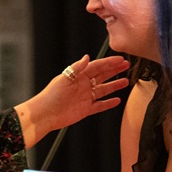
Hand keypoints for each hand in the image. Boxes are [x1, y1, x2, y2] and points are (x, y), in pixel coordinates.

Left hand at [15, 55, 129, 147]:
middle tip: (126, 65)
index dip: (109, 62)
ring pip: (104, 89)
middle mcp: (83, 85)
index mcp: (78, 76)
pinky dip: (108, 103)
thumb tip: (87, 57)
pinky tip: (117, 100)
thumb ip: (76, 68)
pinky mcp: (85, 109)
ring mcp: (85, 97)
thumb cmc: (51, 96)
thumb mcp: (64, 78)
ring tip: (126, 81)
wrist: (45, 114)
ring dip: (114, 85)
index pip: (97, 66)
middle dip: (115, 70)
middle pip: (103, 75)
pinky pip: (100, 105)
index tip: (120, 59)